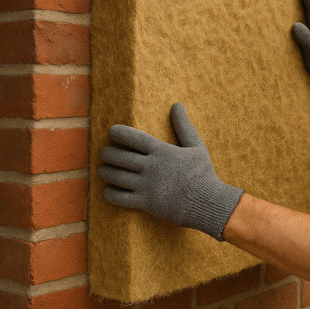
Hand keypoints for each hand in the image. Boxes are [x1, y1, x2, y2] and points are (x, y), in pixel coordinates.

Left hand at [98, 103, 243, 240]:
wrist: (206, 202)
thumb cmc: (202, 173)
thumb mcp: (196, 146)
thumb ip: (184, 126)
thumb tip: (177, 104)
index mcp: (162, 151)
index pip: (133, 137)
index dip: (118, 132)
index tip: (111, 132)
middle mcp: (151, 167)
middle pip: (118, 156)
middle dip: (106, 153)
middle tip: (104, 152)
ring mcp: (146, 186)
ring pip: (115, 176)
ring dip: (105, 171)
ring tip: (103, 169)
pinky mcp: (145, 203)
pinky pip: (118, 198)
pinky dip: (109, 192)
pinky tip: (109, 189)